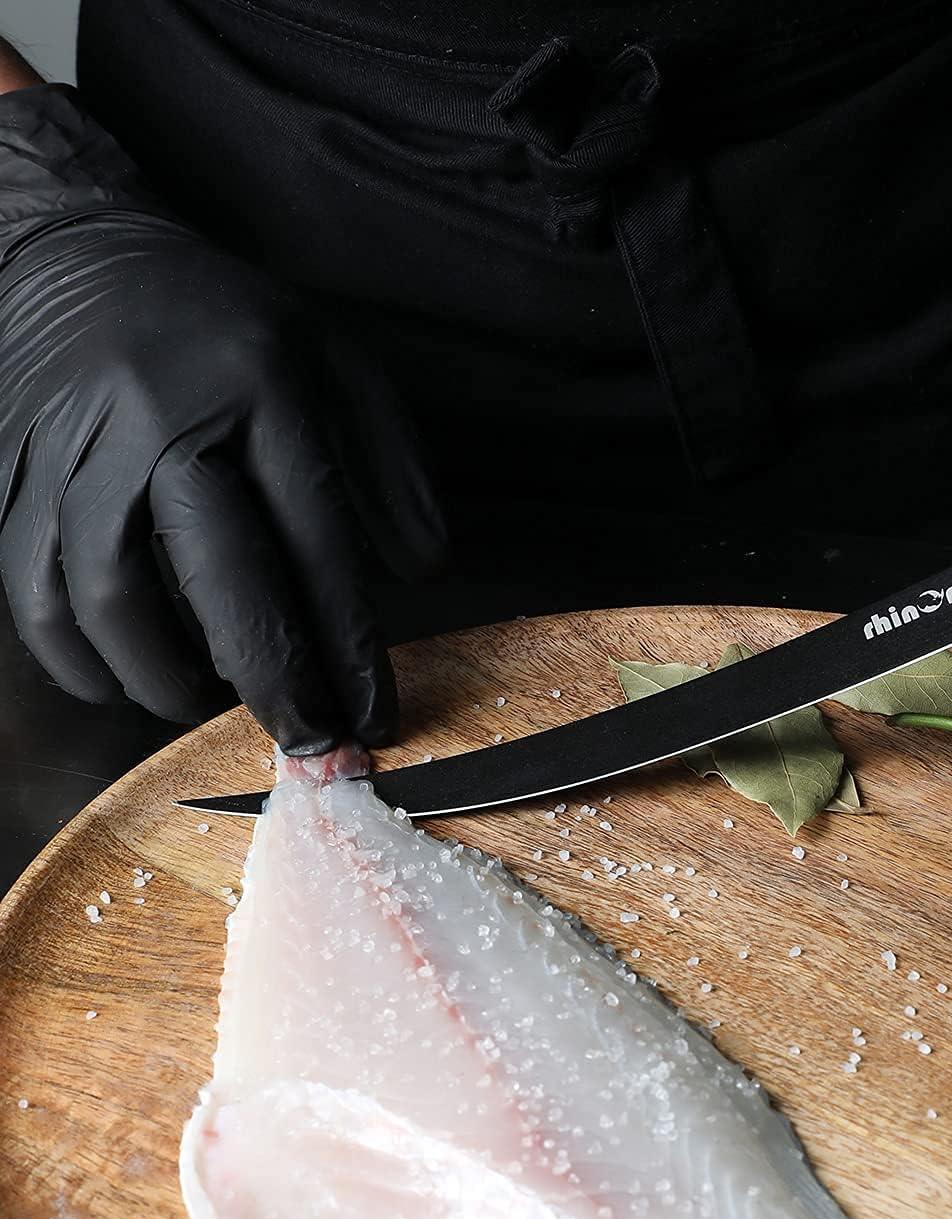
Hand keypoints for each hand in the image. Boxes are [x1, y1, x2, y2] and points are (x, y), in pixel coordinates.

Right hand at [0, 85, 445, 750]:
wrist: (70, 256)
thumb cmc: (221, 326)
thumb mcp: (333, 361)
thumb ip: (390, 465)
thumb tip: (427, 574)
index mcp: (259, 390)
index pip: (319, 543)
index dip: (350, 647)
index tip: (374, 717)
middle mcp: (164, 422)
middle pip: (223, 582)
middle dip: (276, 684)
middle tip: (309, 746)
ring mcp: (78, 453)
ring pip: (116, 601)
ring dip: (171, 679)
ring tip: (213, 707)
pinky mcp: (15, 479)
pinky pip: (35, 595)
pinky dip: (81, 660)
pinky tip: (125, 683)